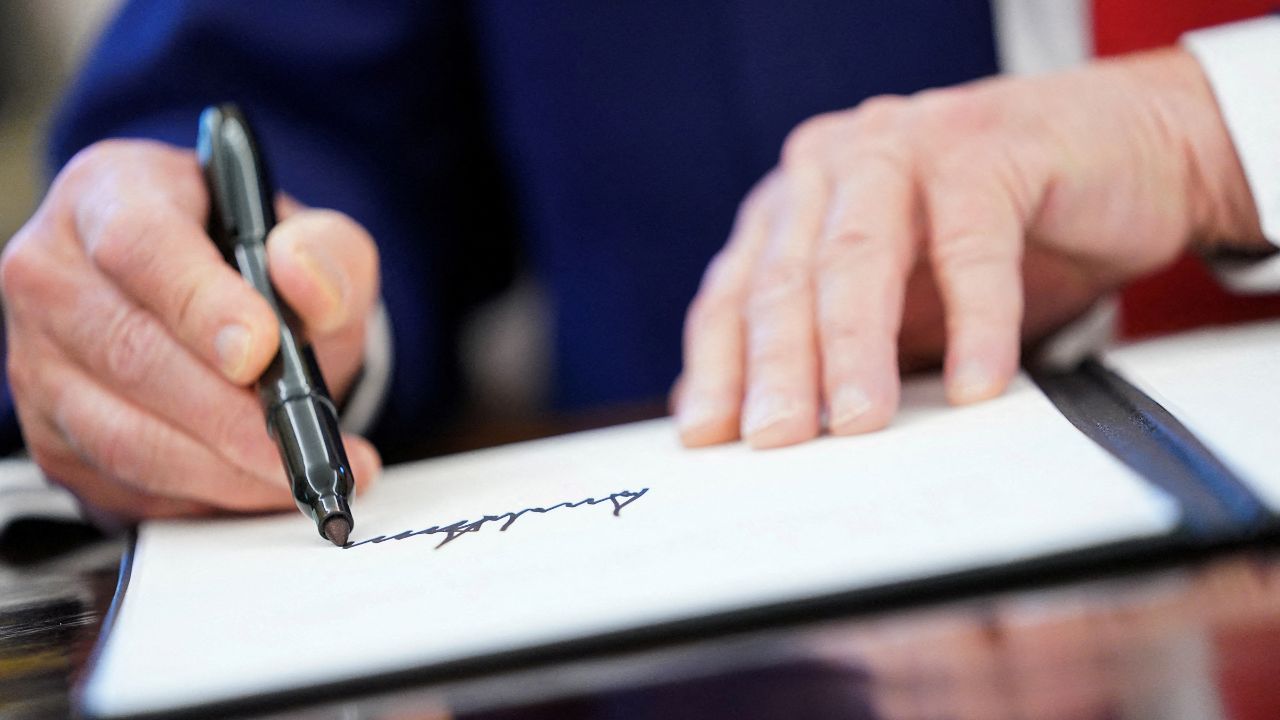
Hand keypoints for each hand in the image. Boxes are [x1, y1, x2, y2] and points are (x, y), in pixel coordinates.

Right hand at [1, 140, 381, 521]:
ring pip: (123, 433)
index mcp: (111, 195)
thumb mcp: (311, 240)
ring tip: (299, 473)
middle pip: (131, 354)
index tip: (263, 351)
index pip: (140, 247)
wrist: (218, 308)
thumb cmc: (254, 265)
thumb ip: (327, 251)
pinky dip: (200, 496)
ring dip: (223, 468)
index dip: (201, 304)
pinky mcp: (51, 433)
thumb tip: (304, 278)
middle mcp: (54, 272)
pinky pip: (122, 483)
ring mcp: (39, 359)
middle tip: (307, 440)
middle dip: (232, 413)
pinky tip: (253, 487)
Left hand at [677, 48, 1266, 448]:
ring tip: (859, 421)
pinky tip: (976, 384)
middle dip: (777, 367)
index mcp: (795, 203)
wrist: (1121, 155)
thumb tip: (745, 425)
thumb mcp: (898, 303)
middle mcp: (834, 167)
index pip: (736, 292)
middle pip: (788, 279)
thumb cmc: (997, 238)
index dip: (719, 367)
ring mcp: (904, 146)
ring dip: (855, 346)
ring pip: (859, 256)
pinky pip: (972, 244)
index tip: (707, 437)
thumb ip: (829, 348)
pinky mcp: (987, 147)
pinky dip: (975, 319)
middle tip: (774, 439)